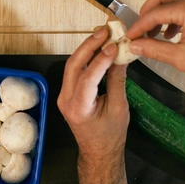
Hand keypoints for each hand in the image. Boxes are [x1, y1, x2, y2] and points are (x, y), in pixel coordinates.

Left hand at [58, 28, 128, 183]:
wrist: (99, 152)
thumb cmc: (110, 136)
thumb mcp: (119, 109)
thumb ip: (117, 81)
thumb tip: (120, 55)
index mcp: (79, 108)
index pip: (88, 78)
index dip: (101, 59)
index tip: (114, 45)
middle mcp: (66, 100)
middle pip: (74, 65)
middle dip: (89, 45)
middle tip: (105, 31)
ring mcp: (64, 95)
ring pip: (73, 65)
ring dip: (87, 48)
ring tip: (103, 35)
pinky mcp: (68, 92)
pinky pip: (75, 70)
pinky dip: (87, 57)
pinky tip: (98, 48)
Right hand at [126, 0, 184, 89]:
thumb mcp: (180, 58)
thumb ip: (154, 49)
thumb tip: (136, 45)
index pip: (155, 13)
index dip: (139, 25)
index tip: (130, 35)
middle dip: (148, 11)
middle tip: (140, 28)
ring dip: (161, 13)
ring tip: (155, 34)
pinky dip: (175, 14)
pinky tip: (172, 34)